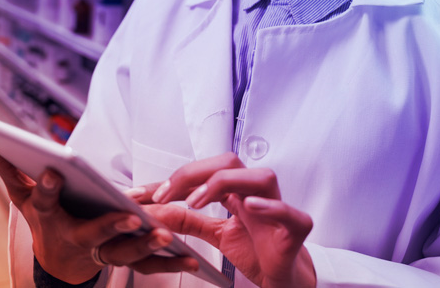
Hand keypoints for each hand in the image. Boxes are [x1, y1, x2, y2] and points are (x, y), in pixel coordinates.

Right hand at [0, 147, 198, 283]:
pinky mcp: (122, 261)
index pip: (46, 200)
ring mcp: (100, 253)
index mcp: (50, 216)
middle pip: (93, 232)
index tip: (55, 169)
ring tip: (164, 234)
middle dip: (111, 226)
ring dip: (146, 245)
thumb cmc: (45, 221)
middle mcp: (75, 237)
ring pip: (125, 252)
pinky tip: (191, 261)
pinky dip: (169, 264)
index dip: (48, 187)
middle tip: (131, 218)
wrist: (59, 264)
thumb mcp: (23, 198)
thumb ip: (10, 169)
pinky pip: (147, 266)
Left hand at [145, 152, 315, 287]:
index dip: (174, 179)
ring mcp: (277, 208)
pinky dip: (270, 207)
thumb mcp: (215, 235)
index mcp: (238, 191)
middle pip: (229, 164)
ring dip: (224, 184)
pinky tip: (250, 206)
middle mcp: (256, 193)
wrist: (284, 278)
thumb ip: (189, 221)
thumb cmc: (257, 251)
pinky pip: (288, 212)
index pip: (205, 171)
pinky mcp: (296, 229)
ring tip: (196, 201)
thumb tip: (157, 211)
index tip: (143, 194)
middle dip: (193, 174)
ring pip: (260, 177)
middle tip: (166, 196)